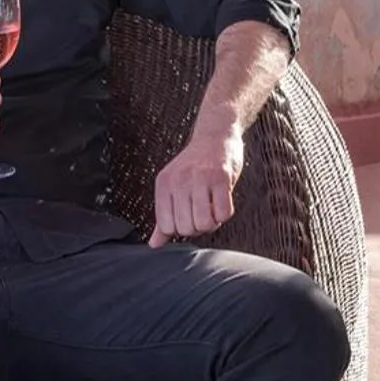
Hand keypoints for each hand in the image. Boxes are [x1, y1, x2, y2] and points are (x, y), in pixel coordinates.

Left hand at [150, 118, 243, 246]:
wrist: (215, 136)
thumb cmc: (194, 164)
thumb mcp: (172, 186)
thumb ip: (163, 216)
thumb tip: (154, 244)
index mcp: (164, 184)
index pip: (166, 226)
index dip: (180, 229)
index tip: (187, 218)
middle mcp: (180, 181)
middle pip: (186, 228)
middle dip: (197, 227)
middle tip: (203, 213)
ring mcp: (201, 179)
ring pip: (205, 223)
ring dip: (212, 223)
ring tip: (212, 209)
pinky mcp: (221, 178)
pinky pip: (224, 213)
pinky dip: (225, 214)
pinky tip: (222, 202)